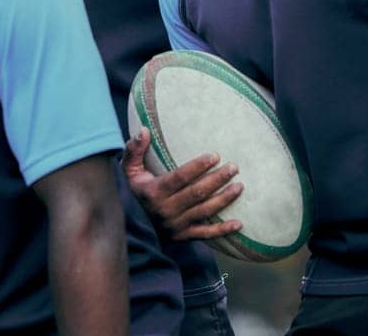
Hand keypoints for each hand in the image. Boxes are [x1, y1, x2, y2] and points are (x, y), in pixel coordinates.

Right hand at [122, 128, 241, 239]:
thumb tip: (144, 130)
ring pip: (204, 211)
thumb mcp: (128, 171)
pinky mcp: (182, 237)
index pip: (180, 177)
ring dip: (224, 199)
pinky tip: (238, 223)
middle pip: (197, 193)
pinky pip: (205, 234)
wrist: (130, 225)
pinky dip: (222, 230)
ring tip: (239, 186)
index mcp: (154, 191)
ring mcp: (176, 225)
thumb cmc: (132, 192)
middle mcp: (166, 209)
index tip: (215, 155)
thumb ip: (134, 150)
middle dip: (218, 179)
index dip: (198, 166)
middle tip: (233, 167)